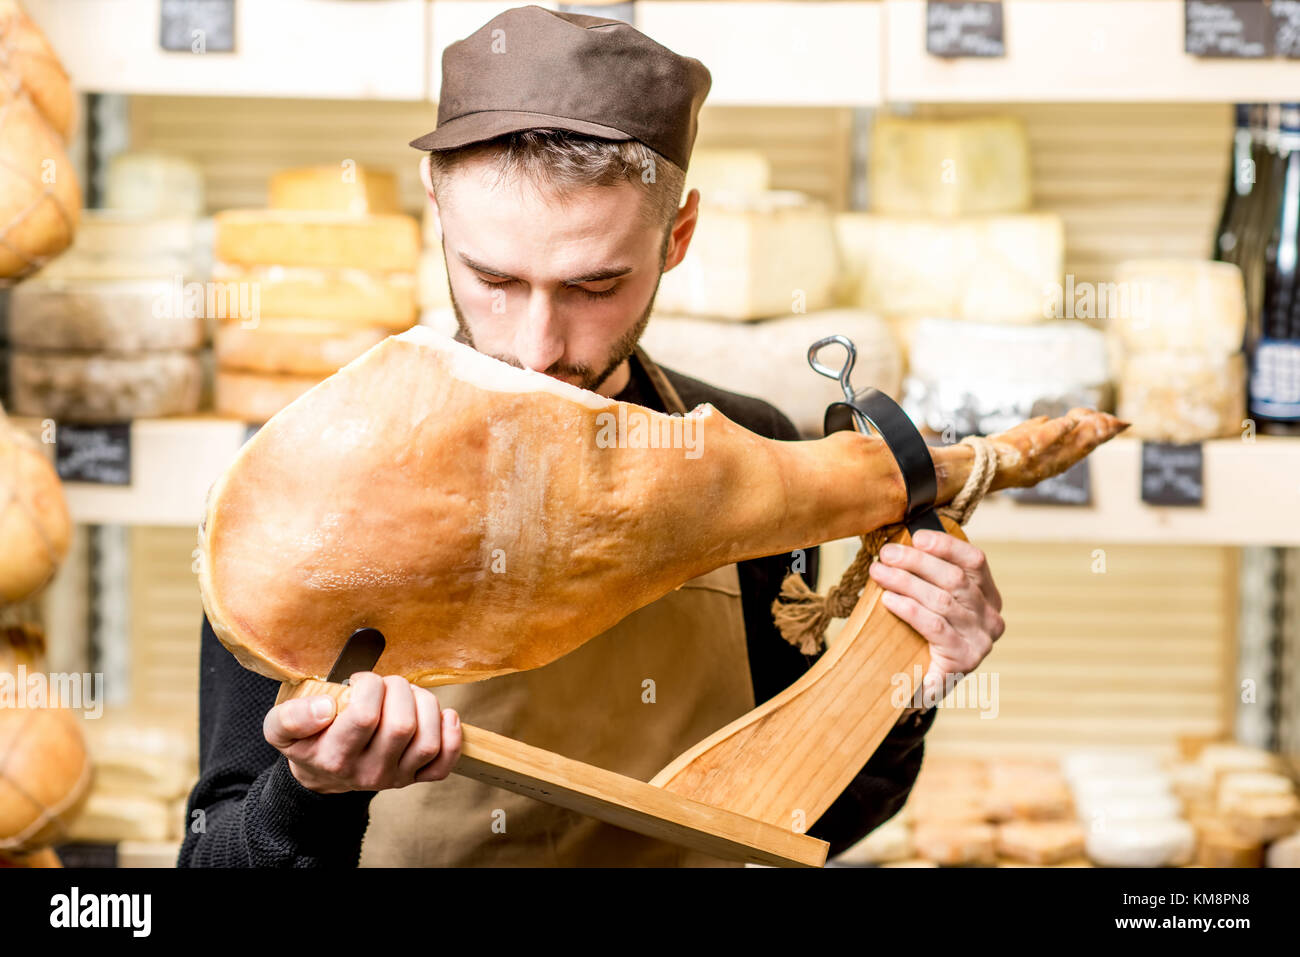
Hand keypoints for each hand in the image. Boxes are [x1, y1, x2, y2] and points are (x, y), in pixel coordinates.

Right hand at [263, 672, 462, 793]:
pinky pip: (444, 763)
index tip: (359, 680)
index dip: (368, 686)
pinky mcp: (415, 778)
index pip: (365, 716)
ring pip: (427, 740)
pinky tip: (441, 716)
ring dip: (425, 704)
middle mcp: (367, 772)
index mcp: (334, 757)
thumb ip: (291, 717)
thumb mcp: (280, 727)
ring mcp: (394, 777)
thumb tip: (325, 708)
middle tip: (385, 684)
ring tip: (407, 695)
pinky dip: (451, 736)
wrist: (322, 772)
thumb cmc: (307, 739)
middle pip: (402, 725)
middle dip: (398, 689)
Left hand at [867, 529, 1004, 711]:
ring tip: (878, 573)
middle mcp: (990, 618)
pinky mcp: (963, 661)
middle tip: (886, 554)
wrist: (919, 688)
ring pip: (942, 600)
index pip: (975, 561)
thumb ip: (927, 578)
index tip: (917, 536)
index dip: (947, 545)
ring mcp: (980, 641)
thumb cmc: (922, 638)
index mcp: (988, 597)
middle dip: (916, 561)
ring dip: (905, 582)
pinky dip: (909, 609)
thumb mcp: (932, 604)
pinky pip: (935, 627)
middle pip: (955, 578)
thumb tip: (899, 545)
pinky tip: (889, 600)